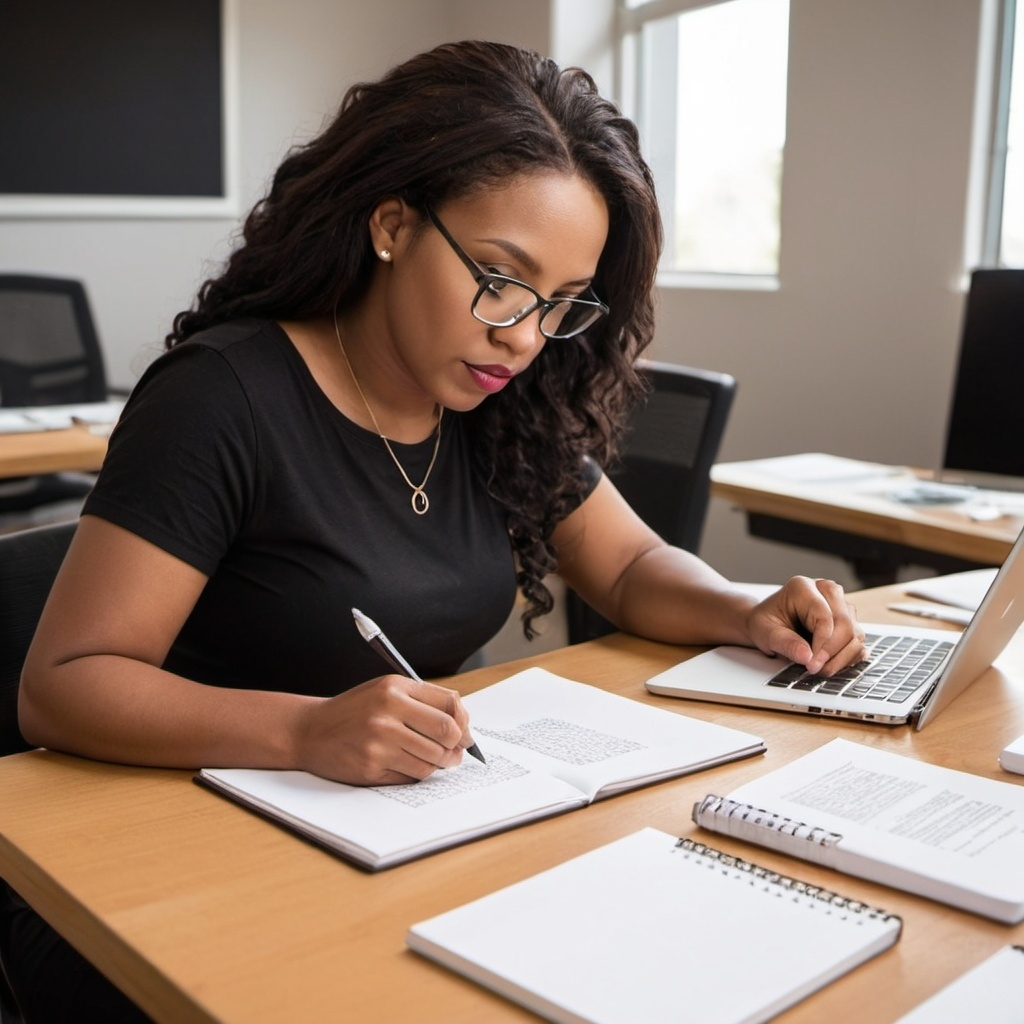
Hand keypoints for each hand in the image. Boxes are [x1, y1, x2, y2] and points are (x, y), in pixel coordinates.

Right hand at [294, 674, 473, 784]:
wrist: (310, 730)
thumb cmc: (354, 711)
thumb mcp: (385, 691)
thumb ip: (422, 702)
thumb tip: (463, 727)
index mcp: (395, 688)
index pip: (449, 704)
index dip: (464, 722)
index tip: (464, 732)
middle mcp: (387, 710)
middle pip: (447, 732)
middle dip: (456, 746)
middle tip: (454, 753)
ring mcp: (379, 740)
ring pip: (432, 759)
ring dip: (439, 764)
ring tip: (432, 760)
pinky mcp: (371, 765)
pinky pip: (412, 775)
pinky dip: (417, 773)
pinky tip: (407, 765)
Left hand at [746, 576, 864, 675]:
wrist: (769, 622)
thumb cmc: (766, 623)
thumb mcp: (765, 633)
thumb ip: (785, 644)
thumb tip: (807, 657)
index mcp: (803, 587)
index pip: (824, 617)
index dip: (821, 645)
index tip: (811, 665)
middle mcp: (827, 591)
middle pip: (845, 626)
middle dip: (832, 654)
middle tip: (815, 670)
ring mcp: (841, 606)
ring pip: (855, 635)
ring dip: (841, 659)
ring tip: (820, 670)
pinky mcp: (849, 621)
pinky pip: (858, 643)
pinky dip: (847, 659)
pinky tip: (829, 665)